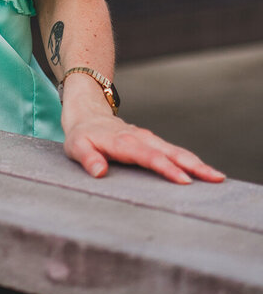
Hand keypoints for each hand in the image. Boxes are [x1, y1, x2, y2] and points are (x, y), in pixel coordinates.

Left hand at [63, 111, 225, 184]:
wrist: (87, 113)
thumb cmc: (82, 135)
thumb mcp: (76, 147)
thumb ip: (88, 159)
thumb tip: (99, 172)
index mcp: (123, 143)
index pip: (149, 157)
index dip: (166, 168)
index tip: (184, 180)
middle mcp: (140, 139)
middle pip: (170, 152)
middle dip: (193, 165)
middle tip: (215, 178)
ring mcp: (148, 139)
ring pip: (176, 151)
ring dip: (196, 163)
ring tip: (217, 177)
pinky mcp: (152, 142)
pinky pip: (174, 151)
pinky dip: (190, 160)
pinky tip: (203, 171)